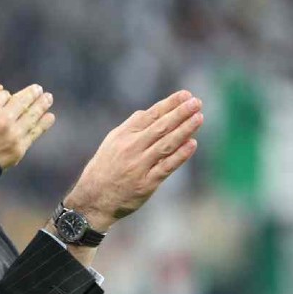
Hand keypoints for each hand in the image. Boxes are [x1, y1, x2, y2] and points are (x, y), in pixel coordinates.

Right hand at [0, 73, 54, 168]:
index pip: (3, 94)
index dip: (1, 97)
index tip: (0, 100)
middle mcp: (3, 117)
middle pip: (22, 102)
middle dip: (32, 95)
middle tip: (39, 91)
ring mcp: (12, 135)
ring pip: (31, 116)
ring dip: (42, 105)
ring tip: (48, 99)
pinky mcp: (17, 150)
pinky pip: (34, 133)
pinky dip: (43, 124)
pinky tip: (49, 117)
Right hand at [64, 90, 202, 230]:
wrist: (93, 198)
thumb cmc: (104, 168)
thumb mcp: (111, 142)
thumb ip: (131, 128)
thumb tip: (149, 112)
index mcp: (123, 135)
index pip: (151, 115)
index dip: (169, 104)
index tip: (186, 95)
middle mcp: (131, 148)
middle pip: (161, 127)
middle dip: (180, 113)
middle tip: (196, 102)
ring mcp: (139, 166)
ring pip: (166, 144)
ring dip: (184, 130)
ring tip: (199, 117)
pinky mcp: (146, 183)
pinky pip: (166, 167)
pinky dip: (180, 155)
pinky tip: (192, 143)